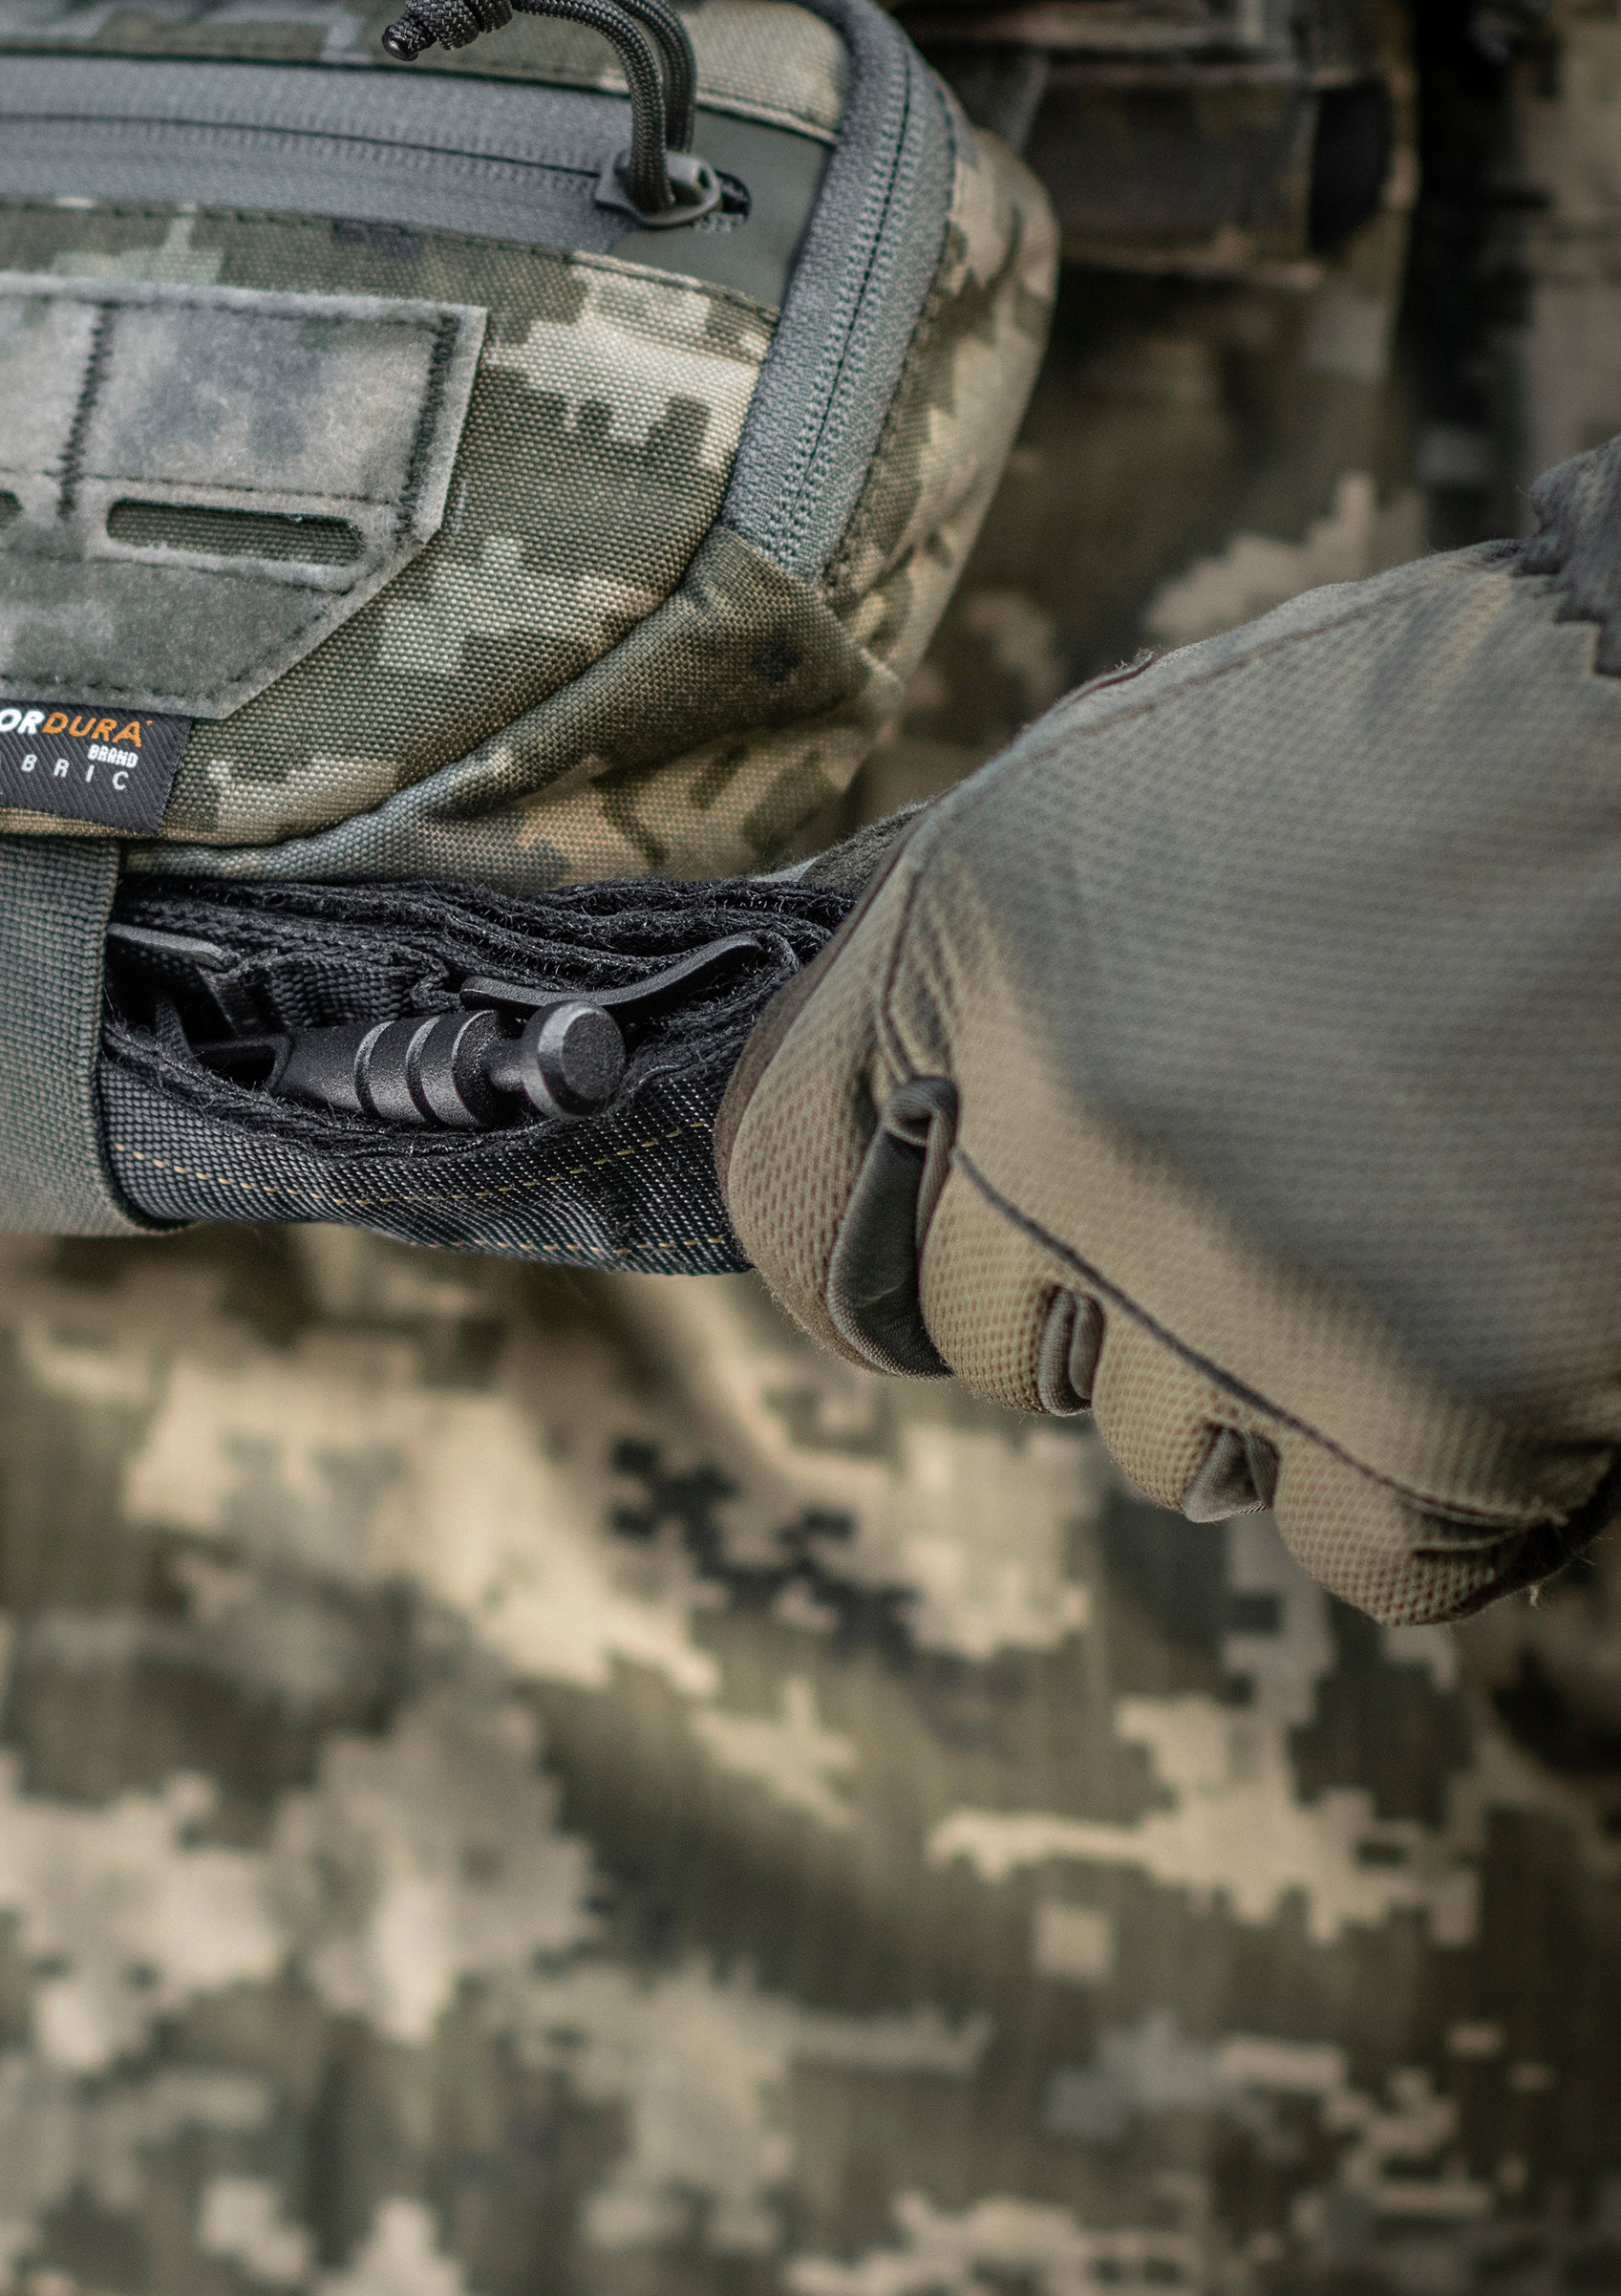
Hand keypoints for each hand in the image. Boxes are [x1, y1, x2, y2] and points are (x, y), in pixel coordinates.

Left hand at [717, 441, 1620, 1624]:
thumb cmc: (1447, 748)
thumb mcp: (1128, 785)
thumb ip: (964, 966)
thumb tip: (862, 1122)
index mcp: (968, 961)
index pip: (785, 1195)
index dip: (869, 1232)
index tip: (947, 1240)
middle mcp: (1070, 1135)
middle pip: (985, 1338)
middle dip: (1099, 1292)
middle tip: (1276, 1180)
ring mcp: (1247, 1288)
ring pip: (1163, 1448)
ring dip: (1270, 1378)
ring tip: (1415, 1208)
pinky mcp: (1437, 1418)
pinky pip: (1355, 1547)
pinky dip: (1430, 1482)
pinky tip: (1509, 1319)